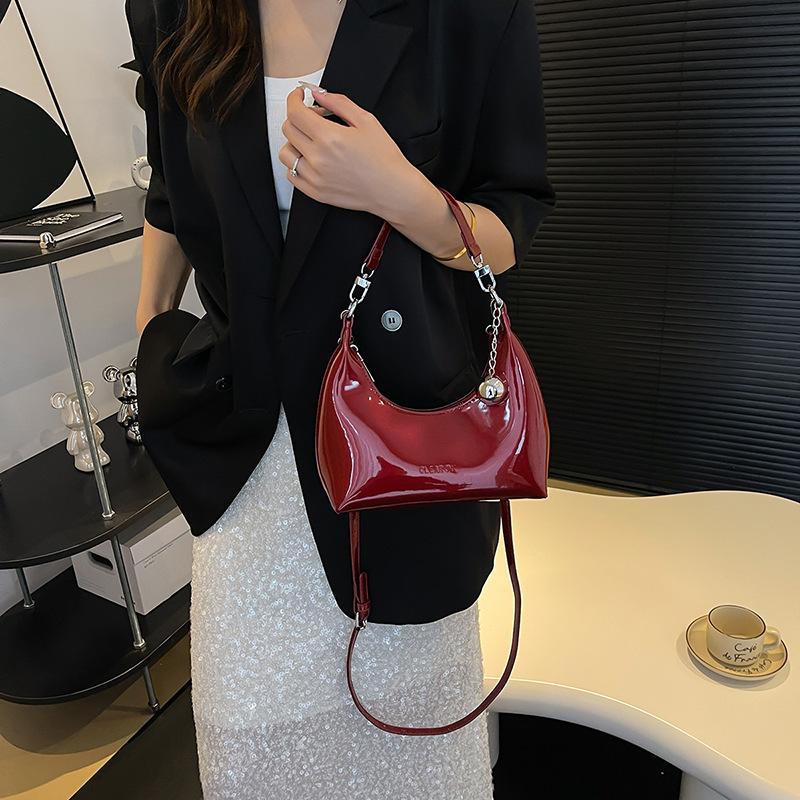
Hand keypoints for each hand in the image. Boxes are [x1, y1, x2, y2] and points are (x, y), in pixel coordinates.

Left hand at [278, 86, 419, 215]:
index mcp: (330, 137)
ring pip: (286, 153)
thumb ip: (339, 102)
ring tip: (312, 141)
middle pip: (288, 130)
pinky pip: (291, 175)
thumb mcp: (366, 121)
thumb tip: (318, 94)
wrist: (392, 189)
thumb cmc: (384, 158)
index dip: (294, 99)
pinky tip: (311, 159)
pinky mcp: (316, 192)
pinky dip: (295, 164)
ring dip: (295, 142)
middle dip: (298, 118)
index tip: (299, 97)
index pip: (295, 112)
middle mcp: (318, 158)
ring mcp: (315, 177)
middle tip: (315, 118)